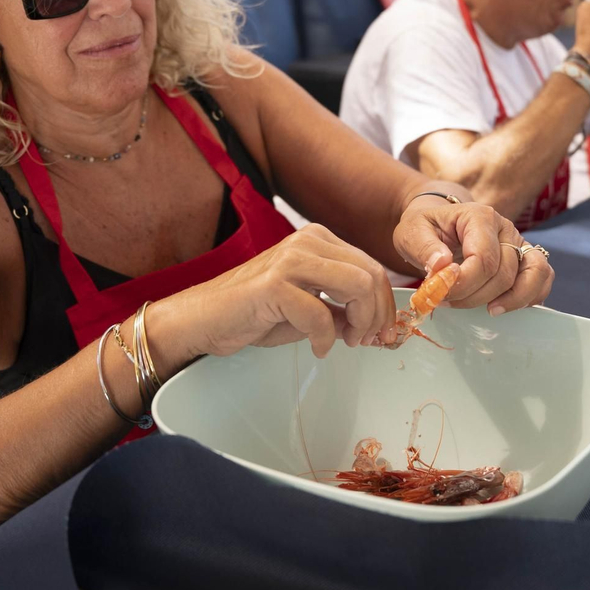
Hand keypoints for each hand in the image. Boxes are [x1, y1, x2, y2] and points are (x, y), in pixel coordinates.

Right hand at [168, 225, 395, 358]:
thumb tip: (374, 323)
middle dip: (377, 315)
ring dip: (359, 323)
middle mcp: (307, 241)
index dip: (384, 304)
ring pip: (357, 286)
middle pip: (371, 275)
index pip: (371, 267)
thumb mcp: (309, 308)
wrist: (205, 319)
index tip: (382, 332)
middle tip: (367, 341)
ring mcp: (291, 259)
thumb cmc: (255, 313)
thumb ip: (342, 308)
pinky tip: (317, 349)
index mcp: (318, 240)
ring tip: (346, 342)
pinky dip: (325, 339)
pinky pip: (321, 315)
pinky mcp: (274, 284)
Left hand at [390, 199, 553, 319]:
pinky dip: (529, 297)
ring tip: (488, 311)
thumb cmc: (426, 227)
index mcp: (479, 216)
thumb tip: (441, 265)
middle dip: (476, 295)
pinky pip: (542, 279)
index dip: (465, 282)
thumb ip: (424, 247)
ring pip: (534, 274)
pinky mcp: (525, 259)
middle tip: (448, 301)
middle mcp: (505, 228)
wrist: (438, 223)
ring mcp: (519, 243)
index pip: (483, 257)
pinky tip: (504, 306)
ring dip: (511, 300)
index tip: (441, 293)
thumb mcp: (412, 232)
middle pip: (504, 272)